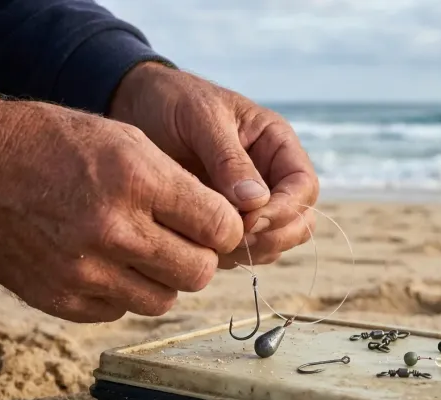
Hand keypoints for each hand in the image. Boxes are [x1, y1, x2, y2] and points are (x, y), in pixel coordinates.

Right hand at [0, 94, 243, 321]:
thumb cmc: (59, 145)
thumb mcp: (128, 140)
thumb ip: (180, 185)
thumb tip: (223, 228)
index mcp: (138, 182)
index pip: (221, 228)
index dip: (226, 227)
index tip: (216, 224)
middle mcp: (113, 230)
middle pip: (199, 272)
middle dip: (200, 256)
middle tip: (184, 240)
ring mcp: (84, 272)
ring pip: (164, 300)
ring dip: (163, 278)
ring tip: (144, 251)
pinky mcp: (61, 299)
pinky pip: (120, 311)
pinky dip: (123, 292)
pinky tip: (107, 263)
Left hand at [109, 62, 319, 268]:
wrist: (136, 107)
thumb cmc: (172, 101)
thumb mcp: (201, 118)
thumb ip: (228, 157)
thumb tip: (256, 201)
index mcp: (276, 144)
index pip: (304, 186)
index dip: (285, 209)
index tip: (249, 220)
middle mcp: (272, 176)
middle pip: (300, 221)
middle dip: (273, 236)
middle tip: (232, 239)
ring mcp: (252, 203)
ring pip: (276, 241)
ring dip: (252, 251)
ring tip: (211, 244)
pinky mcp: (228, 221)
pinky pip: (245, 250)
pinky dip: (231, 257)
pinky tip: (199, 247)